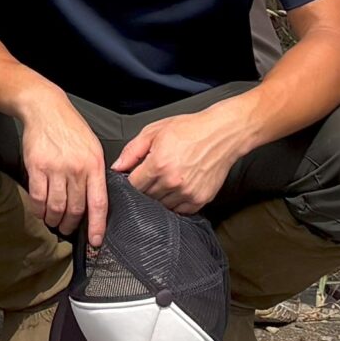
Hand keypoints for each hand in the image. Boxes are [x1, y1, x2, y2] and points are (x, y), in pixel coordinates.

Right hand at [10, 83, 107, 246]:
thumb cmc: (71, 128)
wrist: (46, 109)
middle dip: (71, 225)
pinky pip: (38, 198)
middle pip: (75, 209)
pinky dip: (39, 210)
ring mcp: (56, 168)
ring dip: (54, 220)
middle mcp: (77, 169)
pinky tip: (40, 212)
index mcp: (95, 165)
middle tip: (68, 230)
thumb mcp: (93, 147)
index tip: (96, 242)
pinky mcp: (37, 167)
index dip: (97, 226)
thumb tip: (96, 201)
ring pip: (56, 207)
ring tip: (54, 222)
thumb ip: (96, 173)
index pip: (99, 203)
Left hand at [112, 103, 253, 216]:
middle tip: (151, 177)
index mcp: (158, 165)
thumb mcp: (155, 131)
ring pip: (162, 206)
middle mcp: (172, 182)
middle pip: (146, 198)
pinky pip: (179, 211)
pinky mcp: (200, 200)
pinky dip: (175, 203)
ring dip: (159, 197)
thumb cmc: (190, 129)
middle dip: (145, 189)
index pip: (133, 186)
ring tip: (165, 181)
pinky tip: (177, 189)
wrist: (222, 134)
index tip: (134, 176)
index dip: (131, 182)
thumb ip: (132, 150)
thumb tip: (117, 167)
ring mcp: (187, 193)